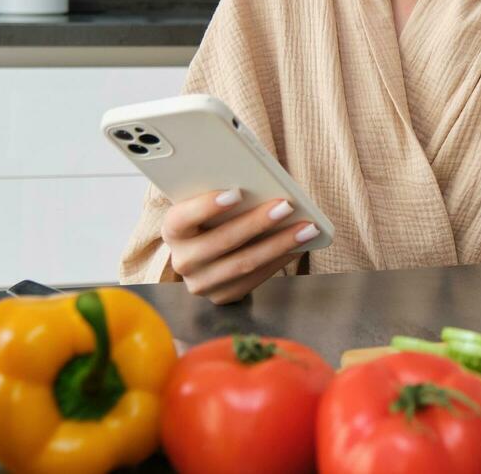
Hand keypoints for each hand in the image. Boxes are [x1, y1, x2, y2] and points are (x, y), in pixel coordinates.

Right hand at [162, 189, 317, 303]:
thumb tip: (262, 184)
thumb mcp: (210, 202)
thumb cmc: (214, 216)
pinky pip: (255, 279)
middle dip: (257, 222)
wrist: (208, 253)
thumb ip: (225, 194)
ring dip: (279, 244)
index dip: (207, 206)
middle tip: (286, 206)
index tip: (237, 192)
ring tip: (307, 227)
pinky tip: (300, 245)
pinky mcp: (222, 297)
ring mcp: (201, 283)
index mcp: (172, 229)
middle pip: (222, 241)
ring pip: (244, 263)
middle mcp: (182, 260)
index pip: (183, 218)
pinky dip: (280, 260)